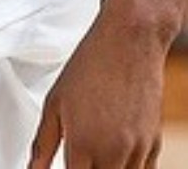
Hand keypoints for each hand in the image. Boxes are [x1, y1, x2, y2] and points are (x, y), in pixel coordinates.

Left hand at [28, 4, 165, 167]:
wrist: (128, 41)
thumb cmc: (91, 64)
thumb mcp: (54, 102)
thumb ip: (43, 143)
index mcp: (84, 144)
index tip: (65, 165)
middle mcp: (113, 153)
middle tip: (78, 157)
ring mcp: (137, 150)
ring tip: (95, 152)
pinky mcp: (154, 143)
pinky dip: (128, 168)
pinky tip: (115, 152)